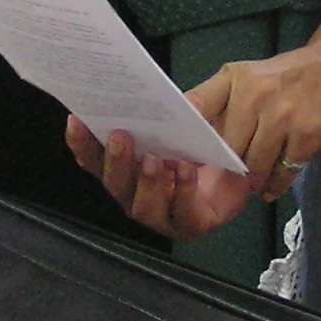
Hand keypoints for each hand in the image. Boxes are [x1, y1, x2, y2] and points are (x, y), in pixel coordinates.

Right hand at [66, 118, 255, 239]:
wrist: (243, 166)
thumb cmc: (205, 142)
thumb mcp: (184, 119)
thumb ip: (163, 112)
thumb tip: (146, 95)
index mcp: (128, 171)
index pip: (95, 161)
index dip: (82, 143)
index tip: (76, 119)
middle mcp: (138, 196)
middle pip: (115, 186)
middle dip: (115, 161)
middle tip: (120, 136)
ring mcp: (163, 215)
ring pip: (142, 207)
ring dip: (146, 182)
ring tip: (154, 159)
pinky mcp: (192, 224)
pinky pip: (183, 213)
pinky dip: (183, 191)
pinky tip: (186, 170)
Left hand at [195, 39, 320, 197]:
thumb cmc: (288, 78)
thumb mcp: (247, 76)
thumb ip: (216, 100)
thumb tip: (187, 136)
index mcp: (235, 79)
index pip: (197, 108)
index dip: (184, 136)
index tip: (180, 157)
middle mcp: (256, 95)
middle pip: (227, 149)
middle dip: (226, 167)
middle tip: (227, 177)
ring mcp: (283, 116)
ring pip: (254, 166)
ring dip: (252, 180)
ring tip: (252, 182)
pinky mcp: (308, 135)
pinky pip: (282, 172)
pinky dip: (276, 184)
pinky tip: (272, 186)